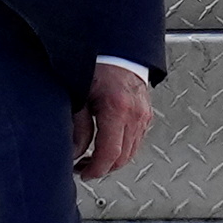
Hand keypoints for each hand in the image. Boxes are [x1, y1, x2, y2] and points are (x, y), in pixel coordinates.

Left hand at [75, 61, 154, 179]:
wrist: (115, 48)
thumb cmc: (96, 65)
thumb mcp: (79, 96)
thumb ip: (77, 127)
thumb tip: (75, 152)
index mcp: (117, 109)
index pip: (110, 154)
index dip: (95, 169)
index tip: (84, 174)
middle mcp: (135, 114)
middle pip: (123, 157)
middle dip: (103, 168)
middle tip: (84, 168)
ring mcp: (144, 114)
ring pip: (132, 151)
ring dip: (113, 159)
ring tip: (93, 157)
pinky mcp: (146, 113)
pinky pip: (137, 139)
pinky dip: (123, 148)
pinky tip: (107, 143)